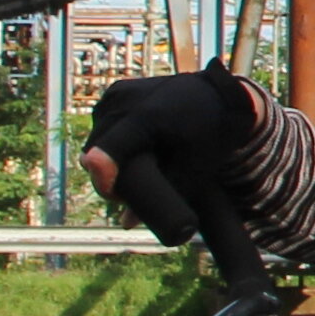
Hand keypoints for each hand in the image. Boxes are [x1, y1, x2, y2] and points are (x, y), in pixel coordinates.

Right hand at [81, 64, 261, 200]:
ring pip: (96, 139)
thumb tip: (125, 224)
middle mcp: (124, 100)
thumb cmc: (209, 138)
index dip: (104, 172)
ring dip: (108, 158)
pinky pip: (103, 124)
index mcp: (146, 116)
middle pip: (97, 150)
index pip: (111, 146)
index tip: (110, 192)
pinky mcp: (114, 92)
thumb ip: (159, 199)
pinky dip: (112, 140)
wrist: (218, 95)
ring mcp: (116, 93)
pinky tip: (132, 148)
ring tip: (137, 166)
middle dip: (109, 176)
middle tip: (130, 192)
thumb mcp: (191, 171)